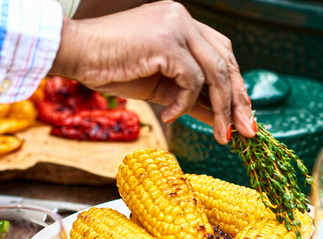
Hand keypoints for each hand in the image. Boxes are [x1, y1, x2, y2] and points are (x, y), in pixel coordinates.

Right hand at [50, 1, 255, 143]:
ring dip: (220, 109)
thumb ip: (188, 95)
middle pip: (226, 61)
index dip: (234, 85)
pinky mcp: (168, 42)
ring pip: (215, 72)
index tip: (242, 114)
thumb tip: (218, 118)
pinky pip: (191, 81)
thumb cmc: (108, 68)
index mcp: (182, 24)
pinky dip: (184, 104)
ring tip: (221, 135)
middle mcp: (184, 19)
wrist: (75, 54)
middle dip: (237, 99)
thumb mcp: (158, 86)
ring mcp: (177, 27)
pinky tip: (169, 116)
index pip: (221, 53)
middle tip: (247, 131)